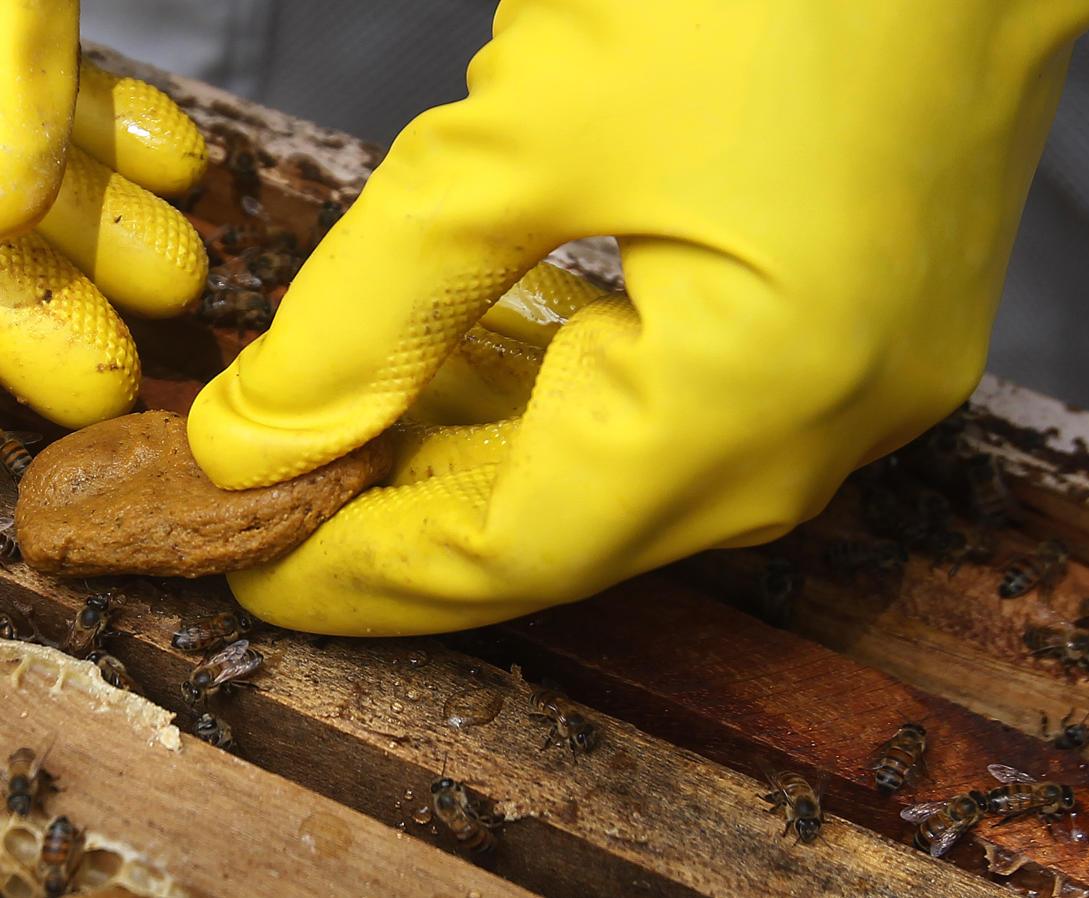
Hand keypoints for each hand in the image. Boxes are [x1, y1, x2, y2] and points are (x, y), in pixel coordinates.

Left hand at [188, 0, 1088, 634]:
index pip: (507, 552)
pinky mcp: (854, 320)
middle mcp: (819, 432)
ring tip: (333, 434)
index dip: (354, 569)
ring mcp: (854, 380)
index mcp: (754, 405)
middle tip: (261, 505)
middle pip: (557, 530)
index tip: (234, 556)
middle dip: (394, 519)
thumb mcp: (522, 137)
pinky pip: (672, 407)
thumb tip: (254, 441)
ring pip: (611, 473)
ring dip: (464, 456)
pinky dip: (551, 397)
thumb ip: (370, 309)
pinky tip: (457, 365)